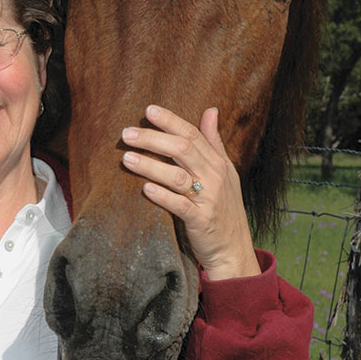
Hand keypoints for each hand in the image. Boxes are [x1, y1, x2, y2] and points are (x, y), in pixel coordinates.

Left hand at [121, 105, 259, 280]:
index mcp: (217, 163)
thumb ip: (213, 142)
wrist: (234, 250)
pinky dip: (162, 196)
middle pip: (182, 150)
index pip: (192, 134)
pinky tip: (145, 188)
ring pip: (177, 177)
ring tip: (126, 157)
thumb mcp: (225, 172)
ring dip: (150, 165)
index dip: (170, 121)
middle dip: (152, 139)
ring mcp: (208, 199)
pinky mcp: (201, 221)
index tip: (148, 110)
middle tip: (127, 133)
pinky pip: (180, 206)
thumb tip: (211, 110)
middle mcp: (214, 177)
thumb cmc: (224, 208)